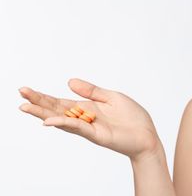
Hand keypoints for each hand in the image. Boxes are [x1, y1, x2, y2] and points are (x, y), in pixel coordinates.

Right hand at [18, 78, 161, 159]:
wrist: (147, 135)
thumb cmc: (132, 118)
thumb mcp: (111, 97)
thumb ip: (91, 91)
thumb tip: (69, 81)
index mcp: (87, 108)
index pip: (60, 102)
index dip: (43, 96)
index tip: (25, 90)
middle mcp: (84, 118)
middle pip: (56, 110)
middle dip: (38, 102)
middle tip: (20, 94)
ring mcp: (88, 128)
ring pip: (61, 119)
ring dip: (43, 113)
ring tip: (25, 107)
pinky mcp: (96, 134)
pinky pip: (77, 127)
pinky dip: (63, 123)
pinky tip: (49, 120)